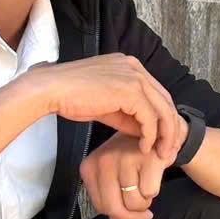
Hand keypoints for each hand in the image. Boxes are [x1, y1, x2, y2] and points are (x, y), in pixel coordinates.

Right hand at [24, 56, 185, 162]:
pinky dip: (150, 135)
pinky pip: (150, 116)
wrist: (49, 90)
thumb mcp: (106, 106)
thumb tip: (146, 132)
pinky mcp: (130, 89)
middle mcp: (135, 66)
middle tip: (168, 150)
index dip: (163, 118)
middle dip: (170, 128)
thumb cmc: (70, 98)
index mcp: (129, 66)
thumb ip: (128, 114)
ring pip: (162, 109)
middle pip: (165, 100)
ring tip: (161, 153)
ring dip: (165, 134)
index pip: (157, 93)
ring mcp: (134, 76)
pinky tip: (144, 147)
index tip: (162, 139)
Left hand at [80, 132, 169, 218]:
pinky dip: (155, 189)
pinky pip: (150, 192)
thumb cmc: (132, 163)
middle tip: (145, 212)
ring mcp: (123, 158)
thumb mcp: (118, 186)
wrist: (153, 135)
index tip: (132, 212)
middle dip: (134, 216)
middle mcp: (102, 162)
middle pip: (115, 208)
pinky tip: (154, 175)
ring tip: (147, 187)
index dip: (120, 216)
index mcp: (89, 168)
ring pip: (135, 203)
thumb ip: (119, 215)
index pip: (101, 207)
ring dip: (146, 203)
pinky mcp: (145, 158)